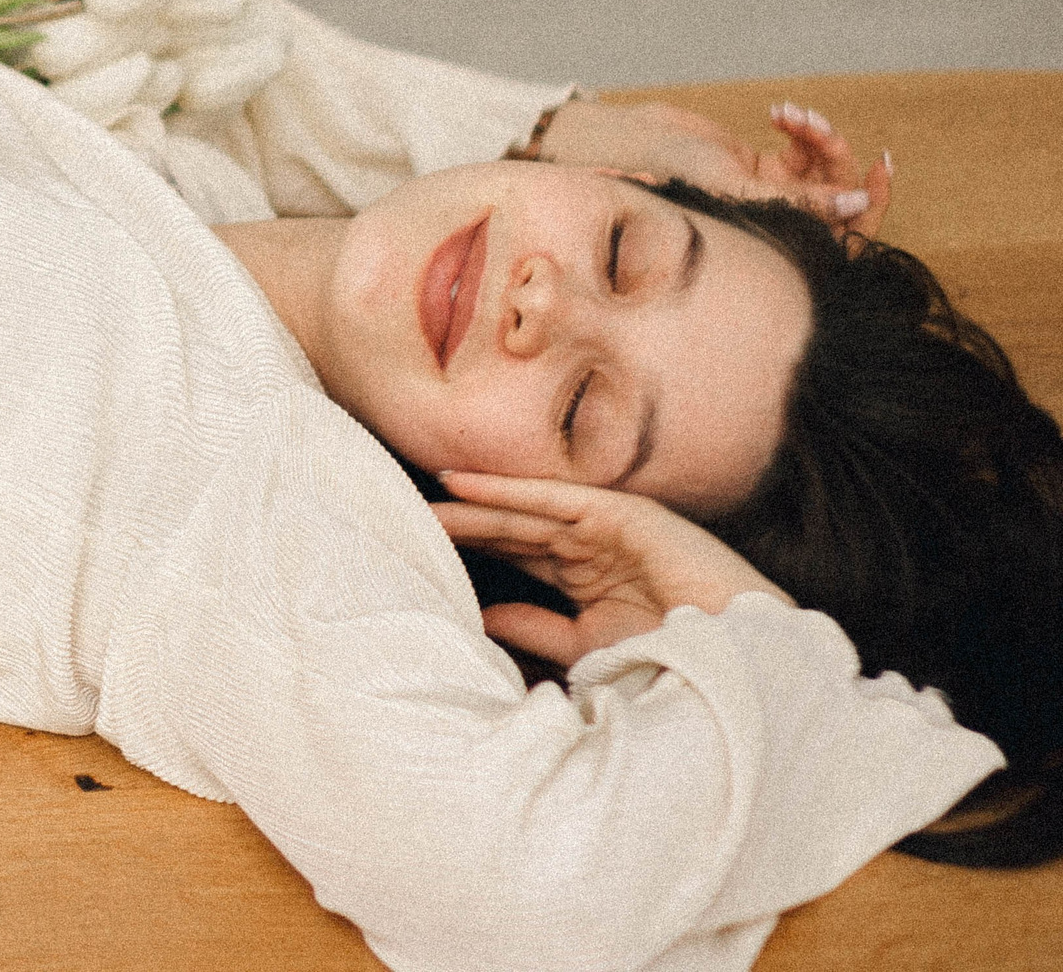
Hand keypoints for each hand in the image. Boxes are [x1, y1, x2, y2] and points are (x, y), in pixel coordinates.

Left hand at [432, 470, 792, 668]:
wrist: (739, 663)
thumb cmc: (671, 659)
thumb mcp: (586, 647)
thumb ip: (536, 629)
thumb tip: (482, 619)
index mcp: (587, 579)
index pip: (517, 557)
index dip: (472, 550)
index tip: (419, 550)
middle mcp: (595, 547)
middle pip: (514, 531)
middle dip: (464, 524)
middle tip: (408, 519)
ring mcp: (610, 528)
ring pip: (526, 512)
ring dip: (474, 504)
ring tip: (425, 500)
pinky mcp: (624, 515)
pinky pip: (554, 499)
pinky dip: (507, 489)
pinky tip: (463, 483)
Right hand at [536, 98, 891, 238]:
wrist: (634, 144)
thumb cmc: (674, 173)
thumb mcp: (740, 187)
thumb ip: (801, 200)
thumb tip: (859, 202)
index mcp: (778, 244)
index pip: (845, 236)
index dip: (871, 207)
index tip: (880, 167)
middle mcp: (782, 224)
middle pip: (843, 198)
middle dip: (836, 158)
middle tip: (821, 130)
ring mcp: (777, 197)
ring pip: (825, 169)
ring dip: (815, 135)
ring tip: (789, 116)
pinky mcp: (766, 170)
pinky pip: (806, 149)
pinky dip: (800, 127)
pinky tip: (779, 113)